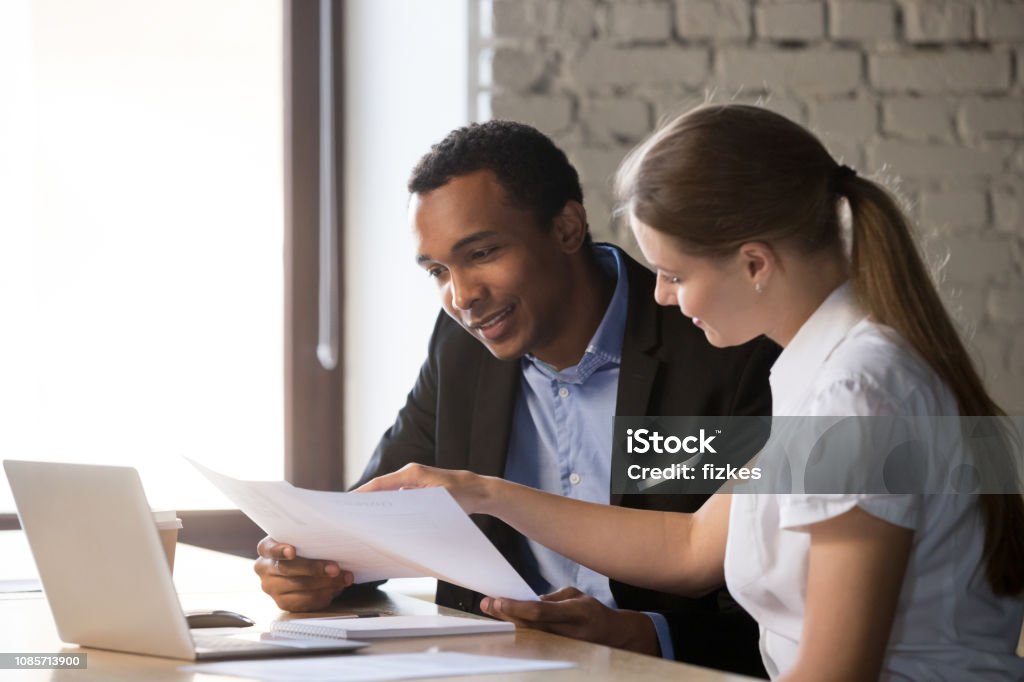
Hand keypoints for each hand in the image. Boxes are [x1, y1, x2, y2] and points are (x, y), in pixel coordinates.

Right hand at [253, 536, 353, 611]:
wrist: (303, 566)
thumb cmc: (304, 549)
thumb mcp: (303, 540)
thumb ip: (309, 540)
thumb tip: (333, 543)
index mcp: (266, 548)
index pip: (269, 548)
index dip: (280, 550)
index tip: (292, 552)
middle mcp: (264, 569)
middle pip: (288, 569)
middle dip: (314, 569)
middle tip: (334, 569)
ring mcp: (271, 588)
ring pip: (299, 586)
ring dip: (325, 583)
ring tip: (343, 579)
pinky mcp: (282, 603)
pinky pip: (304, 602)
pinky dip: (323, 595)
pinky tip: (335, 589)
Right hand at [355, 463, 493, 513]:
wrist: (479, 491)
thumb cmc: (462, 494)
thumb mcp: (439, 500)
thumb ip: (416, 503)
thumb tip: (394, 510)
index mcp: (412, 474)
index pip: (381, 483)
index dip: (363, 493)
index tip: (347, 502)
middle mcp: (410, 475)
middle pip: (381, 488)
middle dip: (366, 501)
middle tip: (350, 515)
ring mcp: (413, 483)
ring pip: (389, 494)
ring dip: (378, 506)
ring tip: (363, 522)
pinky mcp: (418, 490)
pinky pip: (398, 499)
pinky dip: (390, 508)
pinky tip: (386, 522)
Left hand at [480, 587, 660, 655]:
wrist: (612, 636)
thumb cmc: (592, 612)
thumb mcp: (575, 596)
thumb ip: (551, 598)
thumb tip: (528, 603)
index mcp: (575, 612)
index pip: (540, 611)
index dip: (517, 607)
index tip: (499, 600)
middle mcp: (568, 632)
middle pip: (530, 626)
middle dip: (506, 615)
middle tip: (486, 604)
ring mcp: (563, 646)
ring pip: (529, 637)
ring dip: (507, 625)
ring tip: (490, 613)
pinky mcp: (558, 653)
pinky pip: (533, 643)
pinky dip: (517, 635)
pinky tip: (504, 627)